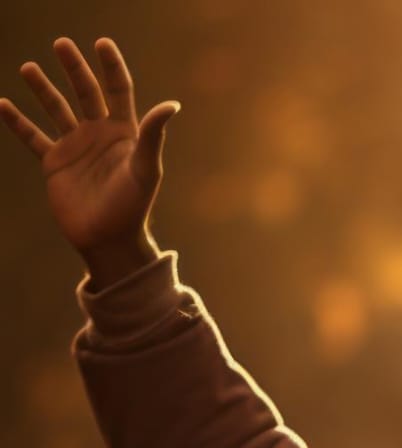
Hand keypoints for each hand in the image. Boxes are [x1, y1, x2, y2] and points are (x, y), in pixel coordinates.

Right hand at [0, 37, 178, 282]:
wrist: (109, 238)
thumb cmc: (133, 206)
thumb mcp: (145, 168)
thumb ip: (153, 136)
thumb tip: (172, 105)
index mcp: (124, 132)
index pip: (118, 90)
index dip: (111, 67)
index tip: (102, 43)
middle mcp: (99, 134)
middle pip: (85, 92)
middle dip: (74, 68)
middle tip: (61, 43)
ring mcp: (75, 147)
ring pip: (56, 109)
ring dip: (43, 89)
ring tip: (30, 67)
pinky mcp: (54, 163)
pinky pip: (32, 137)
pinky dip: (17, 122)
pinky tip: (2, 104)